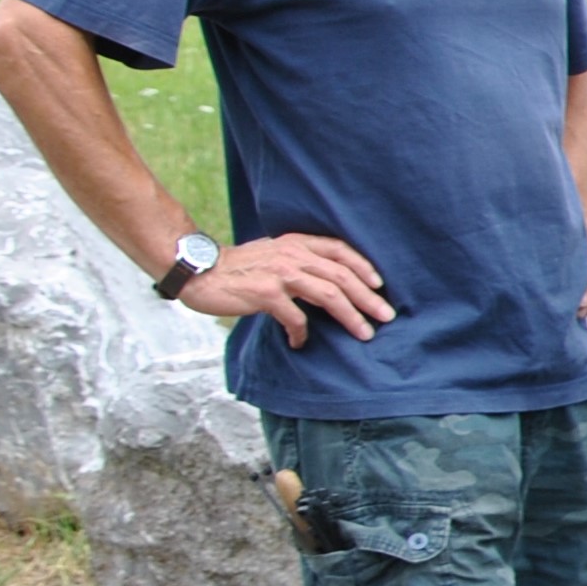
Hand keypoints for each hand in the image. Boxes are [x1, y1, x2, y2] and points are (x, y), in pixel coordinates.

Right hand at [183, 231, 392, 347]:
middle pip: (342, 275)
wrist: (200, 272)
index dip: (363, 266)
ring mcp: (280, 273)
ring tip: (364, 333)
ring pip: (329, 295)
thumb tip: (330, 282)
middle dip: (368, 297)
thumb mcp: (273, 254)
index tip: (379, 284)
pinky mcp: (266, 293)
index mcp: (296, 243)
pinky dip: (302, 332)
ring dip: (350, 317)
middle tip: (386, 315)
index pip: (339, 250)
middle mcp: (292, 254)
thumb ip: (299, 261)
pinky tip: (300, 342)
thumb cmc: (239, 268)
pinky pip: (296, 317)